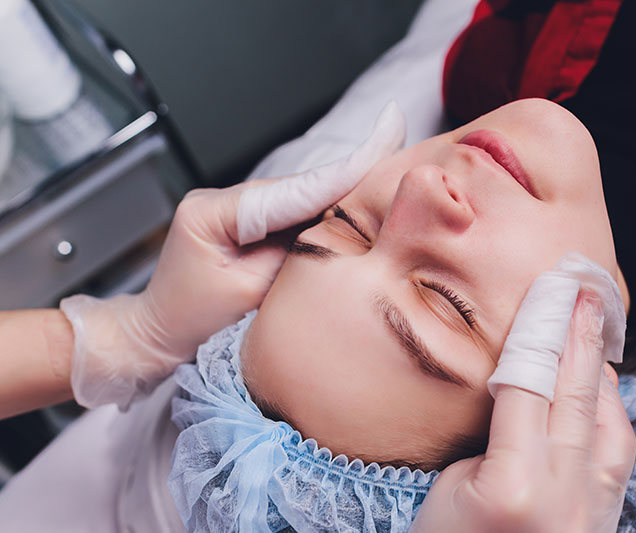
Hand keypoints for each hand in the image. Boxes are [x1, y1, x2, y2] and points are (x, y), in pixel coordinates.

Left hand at [61, 102, 404, 409]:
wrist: (155, 335)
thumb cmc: (191, 322)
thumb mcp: (248, 296)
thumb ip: (294, 259)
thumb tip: (336, 235)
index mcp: (214, 211)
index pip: (294, 190)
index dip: (345, 170)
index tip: (387, 134)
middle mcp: (223, 199)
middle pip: (300, 186)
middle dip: (352, 174)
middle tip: (401, 144)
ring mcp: (234, 209)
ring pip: (300, 198)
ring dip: (340, 195)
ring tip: (389, 180)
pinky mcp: (245, 224)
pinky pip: (291, 215)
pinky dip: (322, 215)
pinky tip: (356, 210)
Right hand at [411, 292, 635, 531]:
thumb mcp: (452, 486)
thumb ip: (498, 437)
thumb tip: (528, 392)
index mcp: (514, 485)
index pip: (530, 386)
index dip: (539, 333)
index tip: (549, 292)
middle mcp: (563, 496)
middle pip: (576, 396)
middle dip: (581, 336)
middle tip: (585, 290)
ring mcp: (591, 512)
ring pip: (609, 424)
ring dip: (601, 371)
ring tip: (592, 331)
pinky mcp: (602, 520)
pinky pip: (616, 454)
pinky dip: (610, 412)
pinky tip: (600, 390)